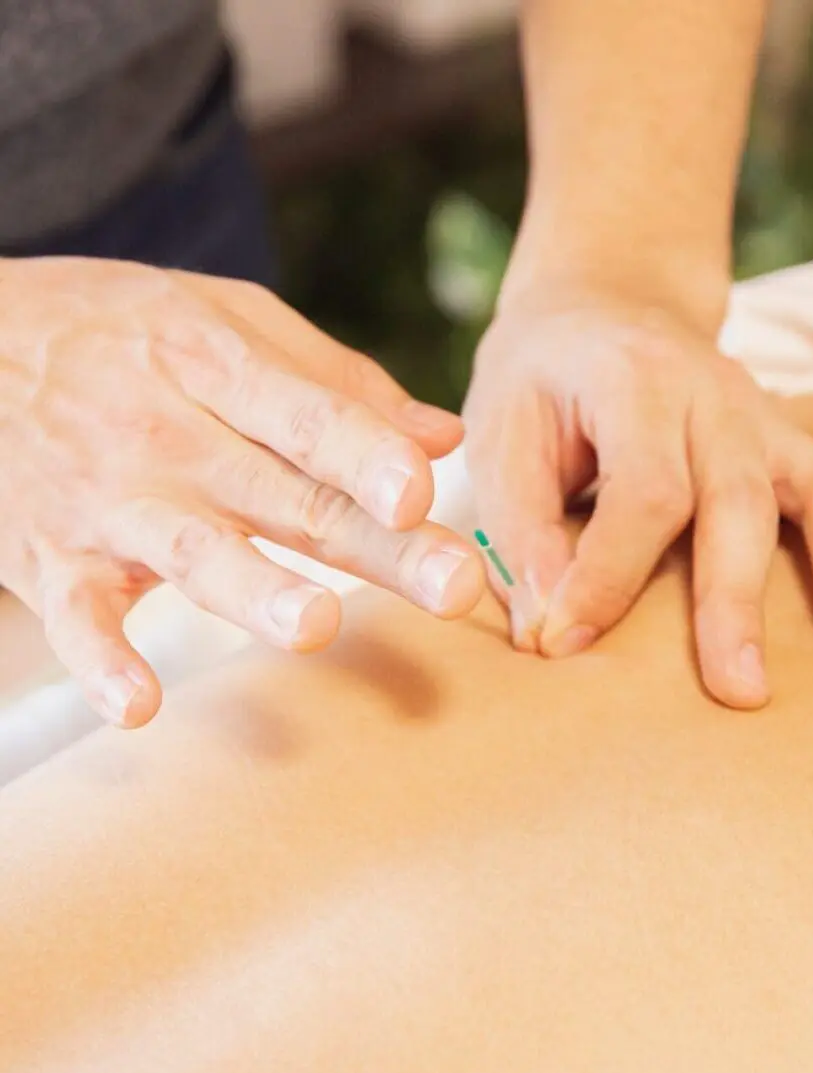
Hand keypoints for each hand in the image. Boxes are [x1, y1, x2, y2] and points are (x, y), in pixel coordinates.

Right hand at [0, 257, 484, 726]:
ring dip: (252, 591)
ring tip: (314, 626)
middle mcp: (171, 435)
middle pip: (288, 497)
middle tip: (454, 585)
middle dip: (374, 544)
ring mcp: (109, 500)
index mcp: (219, 368)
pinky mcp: (51, 557)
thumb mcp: (225, 320)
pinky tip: (137, 705)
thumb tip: (444, 437)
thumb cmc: (118, 330)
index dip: (366, 452)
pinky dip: (98, 660)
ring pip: (192, 552)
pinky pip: (75, 616)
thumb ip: (338, 381)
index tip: (422, 490)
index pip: (309, 416)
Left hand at [463, 292, 812, 707]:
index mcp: (635, 382)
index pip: (642, 490)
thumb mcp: (500, 433)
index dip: (608, 575)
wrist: (601, 304)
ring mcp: (764, 416)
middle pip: (738, 499)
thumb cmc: (541, 378)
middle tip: (741, 690)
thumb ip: (520, 527)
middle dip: (737, 599)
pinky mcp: (789, 439)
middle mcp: (714, 395)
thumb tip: (546, 626)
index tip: (566, 642)